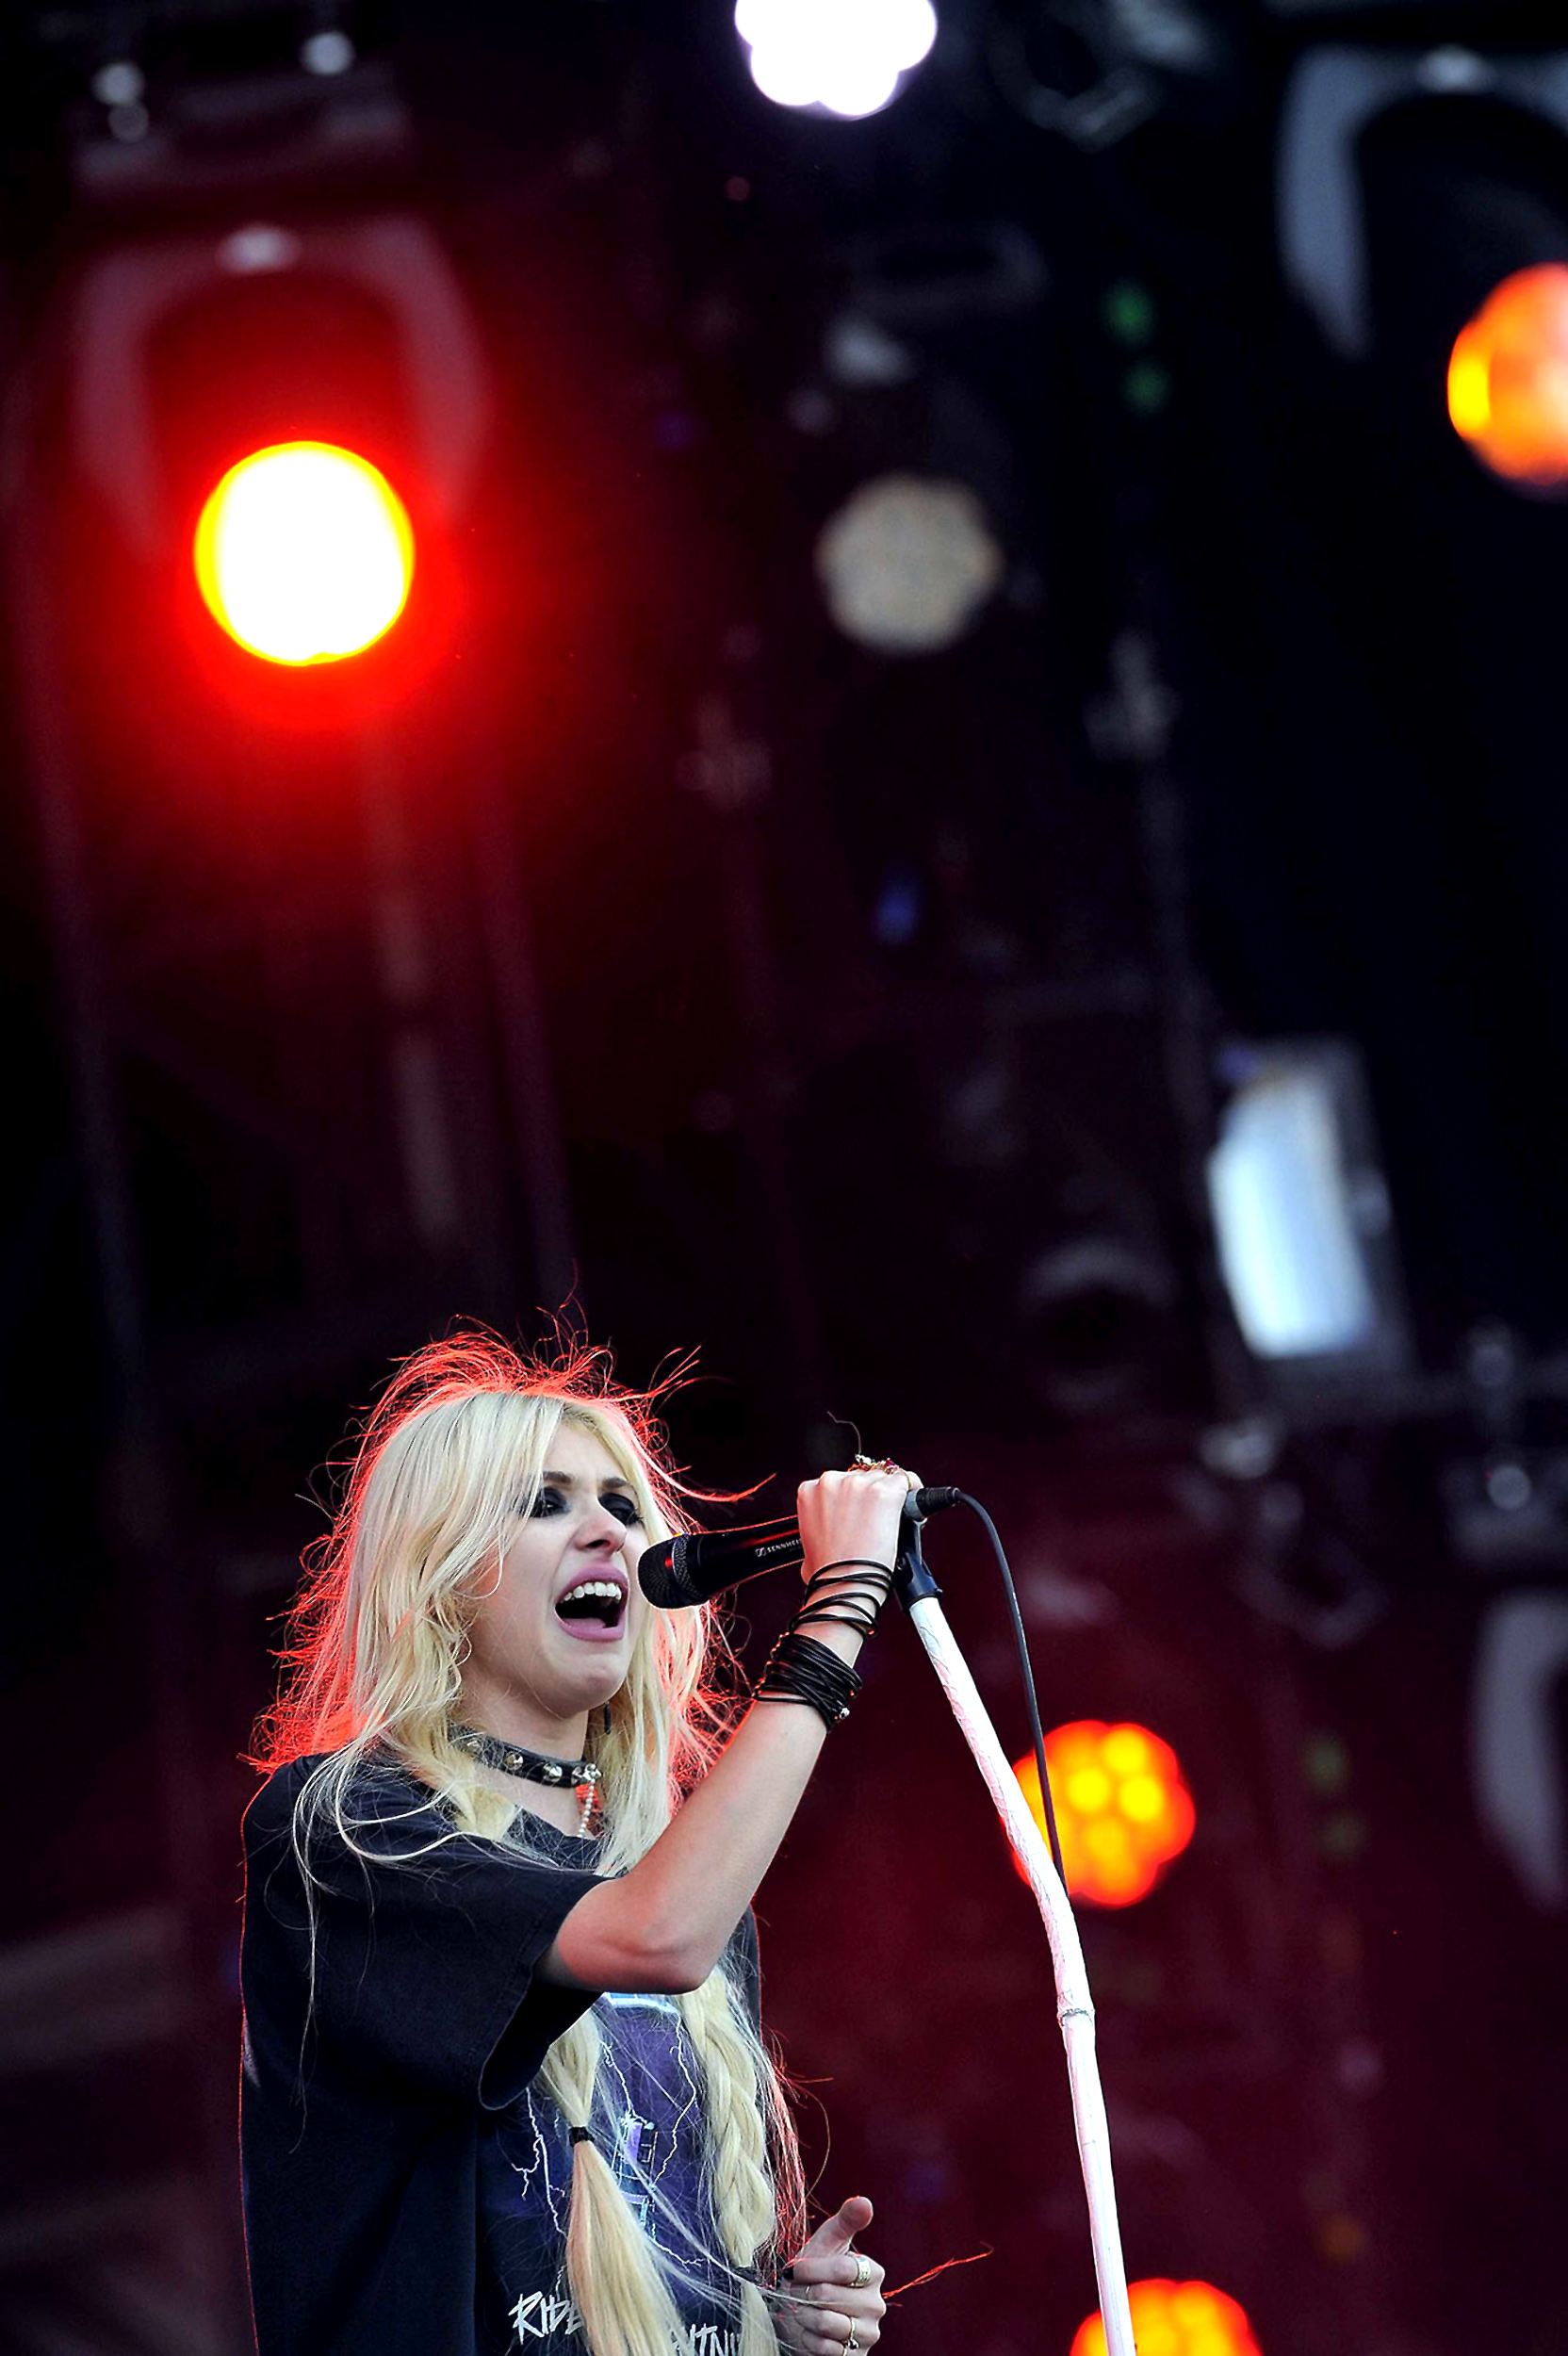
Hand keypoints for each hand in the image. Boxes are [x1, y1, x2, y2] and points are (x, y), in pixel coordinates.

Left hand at [776, 2195, 886, 2353]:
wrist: (802, 2318)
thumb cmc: (814, 2276)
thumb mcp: (826, 2245)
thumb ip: (845, 2222)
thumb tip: (865, 2202)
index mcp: (874, 2273)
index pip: (842, 2268)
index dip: (812, 2268)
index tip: (794, 2269)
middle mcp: (877, 2305)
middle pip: (829, 2297)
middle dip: (805, 2294)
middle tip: (800, 2293)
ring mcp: (869, 2334)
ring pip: (826, 2324)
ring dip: (804, 2318)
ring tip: (804, 2312)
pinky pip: (826, 2350)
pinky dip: (809, 2341)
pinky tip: (810, 2334)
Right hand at [796, 1467, 919, 1587]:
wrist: (845, 1586)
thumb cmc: (828, 1573)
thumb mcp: (808, 1544)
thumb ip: (818, 1527)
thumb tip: (829, 1533)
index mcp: (810, 1491)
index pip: (839, 1481)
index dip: (853, 1498)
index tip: (861, 1511)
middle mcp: (833, 1482)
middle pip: (863, 1477)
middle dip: (871, 1498)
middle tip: (878, 1522)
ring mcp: (860, 1484)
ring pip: (885, 1479)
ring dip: (892, 1497)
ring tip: (894, 1522)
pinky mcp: (886, 1492)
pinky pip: (907, 1481)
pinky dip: (914, 1492)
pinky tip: (914, 1509)